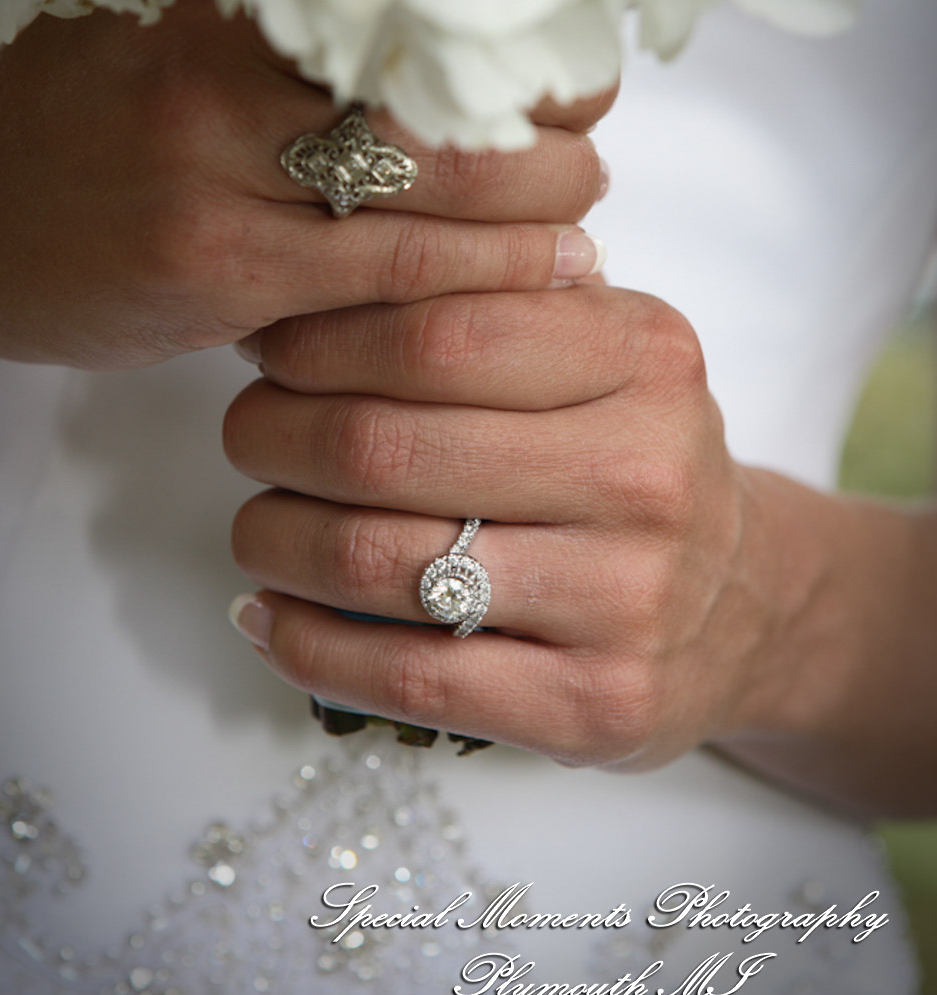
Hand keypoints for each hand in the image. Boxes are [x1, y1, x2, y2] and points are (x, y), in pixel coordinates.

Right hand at [0, 0, 610, 379]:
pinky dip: (487, 272)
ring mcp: (216, 178)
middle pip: (441, 81)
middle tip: (593, 125)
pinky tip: (547, 268)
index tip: (569, 43)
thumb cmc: (71, 123)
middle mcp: (219, 73)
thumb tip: (442, 34)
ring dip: (540, 198)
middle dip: (548, 111)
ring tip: (583, 199)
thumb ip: (280, 28)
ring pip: (435, 182)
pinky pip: (392, 276)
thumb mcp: (159, 35)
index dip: (512, 17)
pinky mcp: (220, 276)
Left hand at [224, 283, 764, 767]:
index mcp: (644, 358)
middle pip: (386, 447)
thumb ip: (492, 299)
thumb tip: (311, 288)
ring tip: (255, 526)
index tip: (270, 349)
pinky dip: (304, 644)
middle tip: (247, 435)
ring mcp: (627, 600)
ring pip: (378, 562)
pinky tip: (270, 616)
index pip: (439, 331)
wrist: (748, 606)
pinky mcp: (596, 706)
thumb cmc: (633, 457)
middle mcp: (647, 473)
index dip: (322, 341)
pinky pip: (403, 676)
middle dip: (272, 436)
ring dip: (273, 540)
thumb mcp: (606, 350)